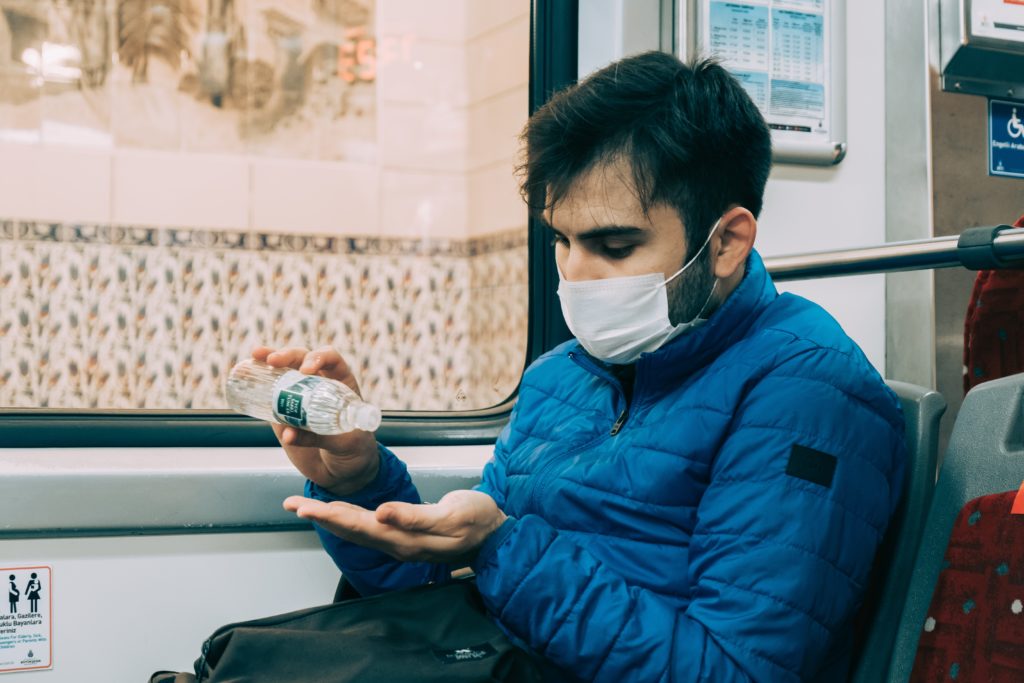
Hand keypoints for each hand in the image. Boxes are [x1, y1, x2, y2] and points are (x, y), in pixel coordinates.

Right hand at [253, 345, 379, 495]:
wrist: (342, 472)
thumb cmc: (355, 450)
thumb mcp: (347, 443)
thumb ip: (321, 436)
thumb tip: (289, 433)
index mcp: (342, 384)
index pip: (331, 359)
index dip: (318, 358)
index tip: (307, 370)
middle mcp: (320, 385)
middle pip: (302, 360)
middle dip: (287, 355)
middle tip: (273, 360)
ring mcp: (300, 398)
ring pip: (283, 373)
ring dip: (267, 362)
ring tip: (254, 357)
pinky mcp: (284, 415)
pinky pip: (270, 398)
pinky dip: (257, 387)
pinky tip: (245, 379)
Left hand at [284, 489, 506, 564]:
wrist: (496, 535)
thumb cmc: (478, 520)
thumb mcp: (452, 514)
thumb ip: (415, 517)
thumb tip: (381, 514)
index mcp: (405, 538)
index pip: (359, 526)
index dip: (331, 516)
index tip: (306, 507)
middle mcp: (397, 543)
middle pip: (351, 529)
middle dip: (321, 516)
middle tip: (291, 504)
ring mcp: (401, 541)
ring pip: (357, 530)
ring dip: (330, 518)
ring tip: (305, 507)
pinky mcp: (405, 535)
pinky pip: (369, 528)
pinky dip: (349, 519)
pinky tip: (339, 513)